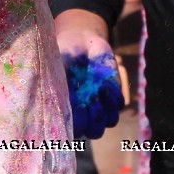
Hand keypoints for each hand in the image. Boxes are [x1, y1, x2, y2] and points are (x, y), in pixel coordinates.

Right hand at [54, 10, 125, 137]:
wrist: (81, 42)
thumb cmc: (64, 55)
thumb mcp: (57, 67)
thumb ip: (57, 84)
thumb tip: (55, 100)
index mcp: (69, 109)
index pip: (74, 129)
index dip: (77, 124)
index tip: (75, 106)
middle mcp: (86, 112)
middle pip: (95, 131)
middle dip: (94, 119)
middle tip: (89, 99)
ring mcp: (102, 105)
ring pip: (110, 121)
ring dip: (106, 109)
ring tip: (98, 89)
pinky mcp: (115, 95)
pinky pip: (119, 104)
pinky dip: (113, 96)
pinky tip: (104, 83)